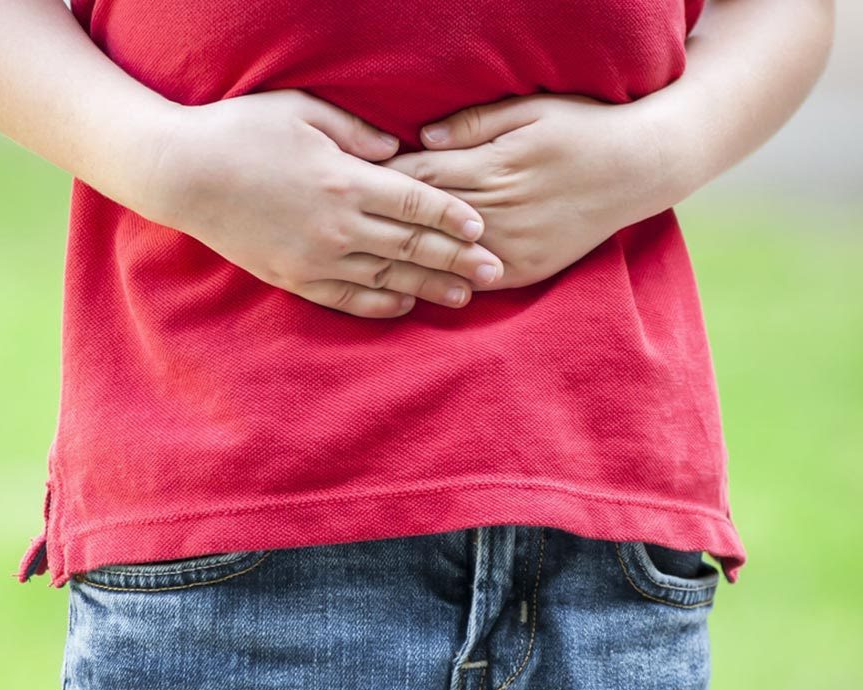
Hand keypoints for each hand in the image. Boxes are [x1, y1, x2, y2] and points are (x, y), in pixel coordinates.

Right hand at [131, 89, 505, 317]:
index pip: (416, 202)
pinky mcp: (293, 277)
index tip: (483, 226)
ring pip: (386, 277)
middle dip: (458, 259)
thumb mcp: (303, 111)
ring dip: (428, 287)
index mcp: (345, 180)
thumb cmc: (242, 131)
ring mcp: (315, 257)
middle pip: (412, 245)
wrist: (182, 174)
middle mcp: (338, 225)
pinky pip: (346, 298)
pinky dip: (379, 303)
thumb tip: (399, 152)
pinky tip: (405, 306)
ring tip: (464, 297)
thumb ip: (357, 132)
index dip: (453, 216)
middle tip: (495, 270)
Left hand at [377, 93, 682, 289]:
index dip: (385, 179)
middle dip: (385, 220)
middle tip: (346, 221)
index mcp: (495, 166)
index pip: (423, 175)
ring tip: (367, 258)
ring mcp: (515, 246)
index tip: (355, 179)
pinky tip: (415, 283)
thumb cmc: (582, 129)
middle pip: (426, 218)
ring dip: (405, 258)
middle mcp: (501, 210)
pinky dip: (444, 281)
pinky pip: (476, 281)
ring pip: (445, 256)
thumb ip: (473, 125)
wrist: (639, 170)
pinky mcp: (528, 270)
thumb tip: (421, 139)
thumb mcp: (529, 109)